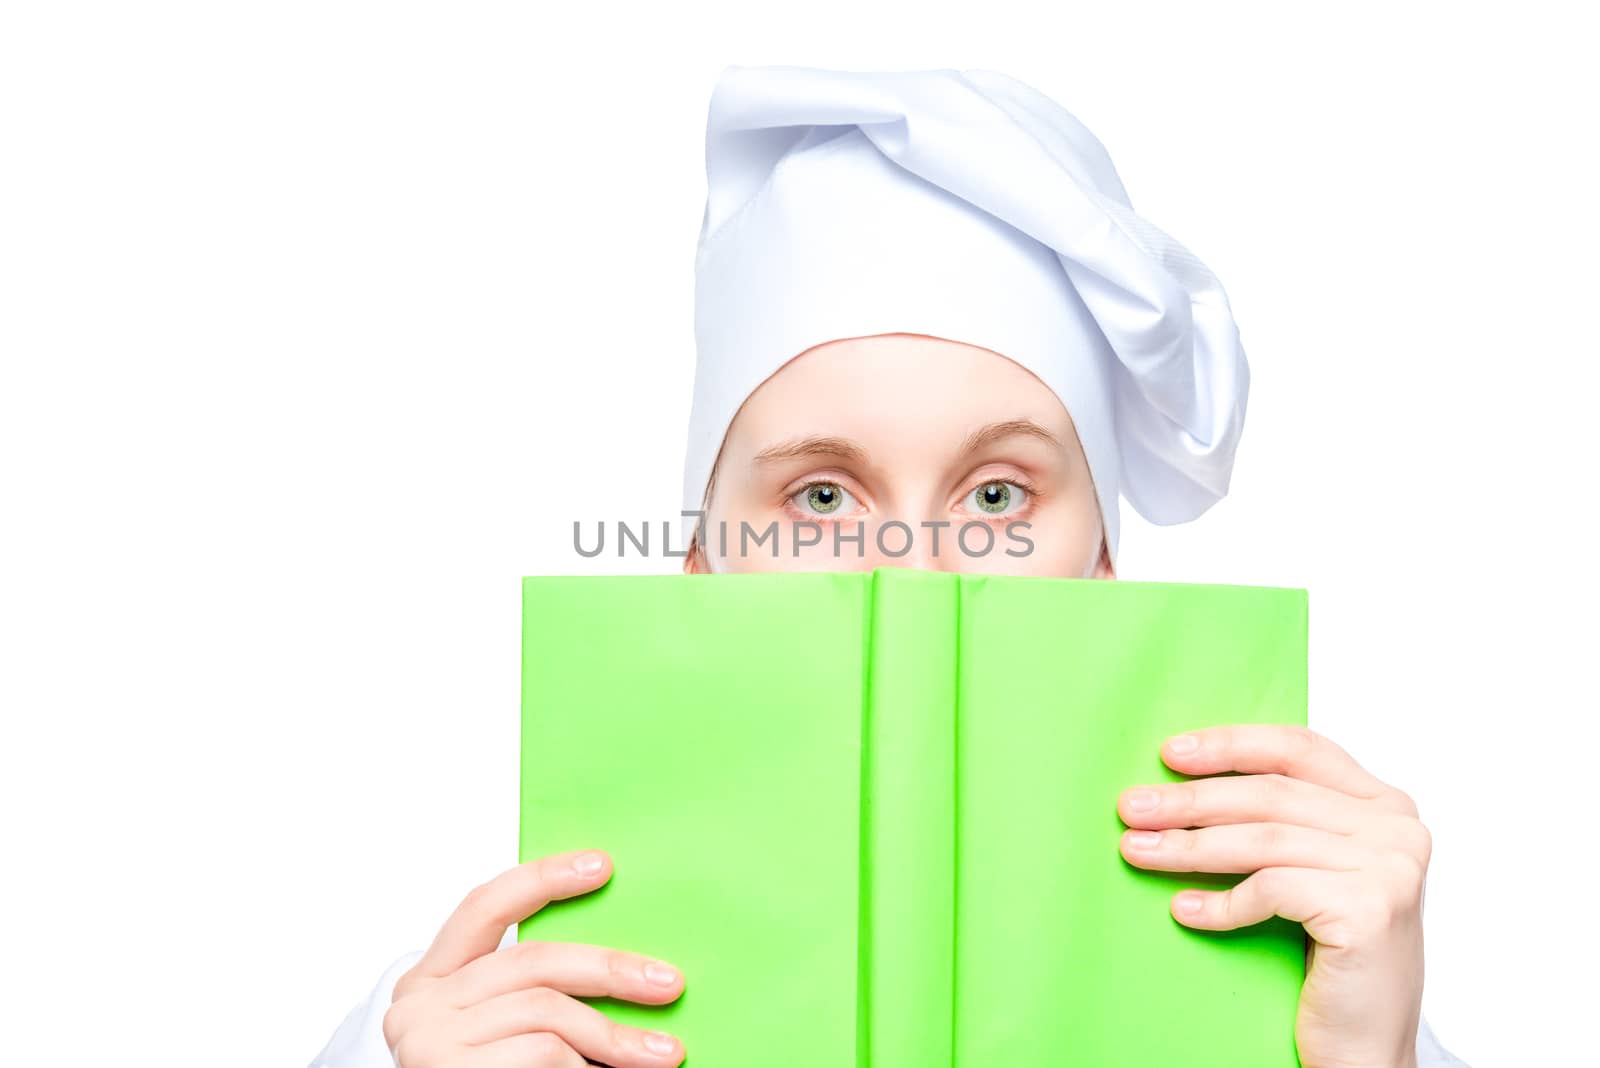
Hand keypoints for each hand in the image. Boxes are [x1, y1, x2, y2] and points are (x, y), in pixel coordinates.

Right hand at [383, 849, 686, 1066]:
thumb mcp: (501, 1025)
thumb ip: (535, 989)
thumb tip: (624, 963)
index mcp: (432, 978)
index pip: (485, 906)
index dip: (543, 878)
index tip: (603, 866)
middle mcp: (420, 1003)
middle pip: (533, 961)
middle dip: (611, 970)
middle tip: (669, 983)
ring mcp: (427, 1039)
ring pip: (546, 1012)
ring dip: (612, 1036)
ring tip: (660, 1054)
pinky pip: (541, 1053)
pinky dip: (585, 1065)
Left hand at [1117, 725, 1427, 1067]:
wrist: (1367, 1051)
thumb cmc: (1333, 961)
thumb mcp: (1312, 872)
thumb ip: (1281, 820)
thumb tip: (1185, 780)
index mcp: (1384, 806)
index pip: (1298, 749)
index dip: (1231, 745)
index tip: (1170, 753)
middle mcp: (1397, 830)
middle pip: (1271, 794)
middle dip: (1191, 800)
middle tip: (1132, 808)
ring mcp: (1389, 869)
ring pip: (1263, 839)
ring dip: (1189, 846)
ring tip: (1137, 850)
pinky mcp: (1369, 910)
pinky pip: (1271, 888)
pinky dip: (1221, 902)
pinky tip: (1184, 911)